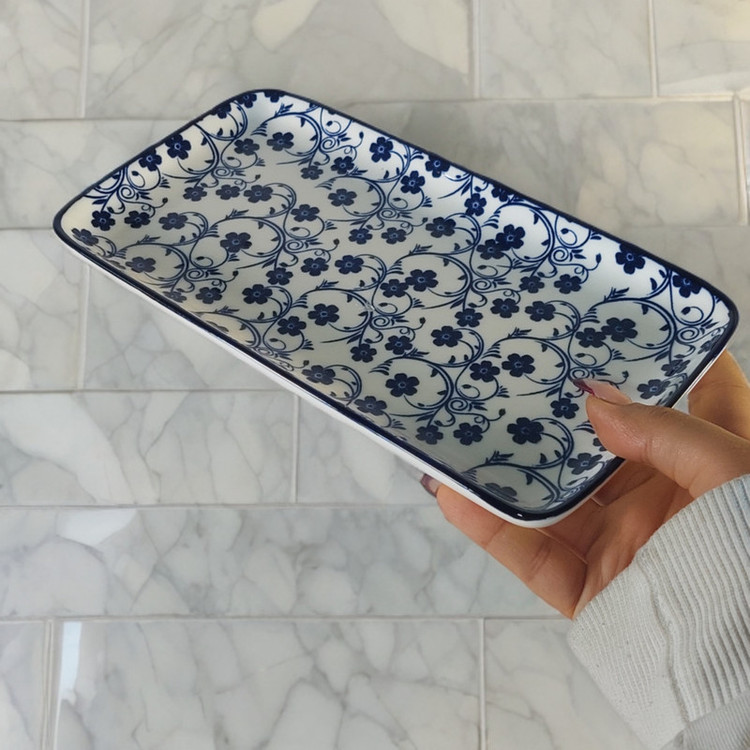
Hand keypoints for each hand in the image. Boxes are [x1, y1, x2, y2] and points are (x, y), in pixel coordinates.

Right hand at [428, 352, 749, 617]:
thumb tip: (595, 401)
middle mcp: (667, 499)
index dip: (670, 357)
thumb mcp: (735, 473)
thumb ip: (668, 431)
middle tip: (518, 374)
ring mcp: (625, 543)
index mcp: (716, 463)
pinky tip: (457, 497)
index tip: (624, 324)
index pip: (701, 395)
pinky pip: (533, 557)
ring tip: (462, 433)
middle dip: (563, 414)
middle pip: (604, 446)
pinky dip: (493, 529)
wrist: (742, 661)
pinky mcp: (593, 589)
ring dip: (507, 470)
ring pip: (555, 499)